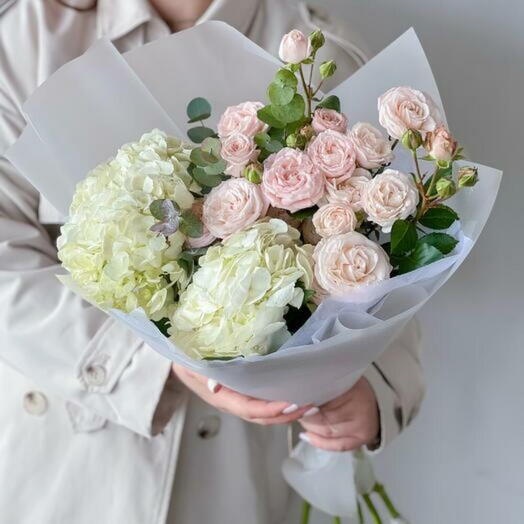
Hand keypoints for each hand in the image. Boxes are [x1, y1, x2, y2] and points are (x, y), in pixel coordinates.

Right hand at [172, 363, 314, 425]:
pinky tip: (294, 395)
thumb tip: (216, 386)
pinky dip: (279, 403)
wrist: (178, 356)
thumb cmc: (185, 355)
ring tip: (309, 403)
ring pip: (264, 413)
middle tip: (310, 405)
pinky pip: (262, 403)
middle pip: (262, 417)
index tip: (292, 404)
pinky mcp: (242, 392)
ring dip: (286, 412)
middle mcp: (231, 402)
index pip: (250, 409)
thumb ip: (202, 372)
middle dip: (286, 414)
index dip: (271, 410)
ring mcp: (237, 399)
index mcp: (221, 397)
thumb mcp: (190, 362)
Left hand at [298, 377, 379, 451]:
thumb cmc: (351, 385)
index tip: (290, 401)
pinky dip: (319, 442)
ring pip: (326, 431)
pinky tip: (306, 436)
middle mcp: (360, 408)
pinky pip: (337, 445)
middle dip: (304, 414)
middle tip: (293, 408)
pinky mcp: (361, 439)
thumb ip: (318, 384)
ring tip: (301, 417)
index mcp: (353, 388)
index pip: (322, 398)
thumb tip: (292, 393)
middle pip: (322, 417)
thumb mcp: (337, 378)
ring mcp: (362, 426)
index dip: (304, 401)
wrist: (377, 398)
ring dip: (309, 426)